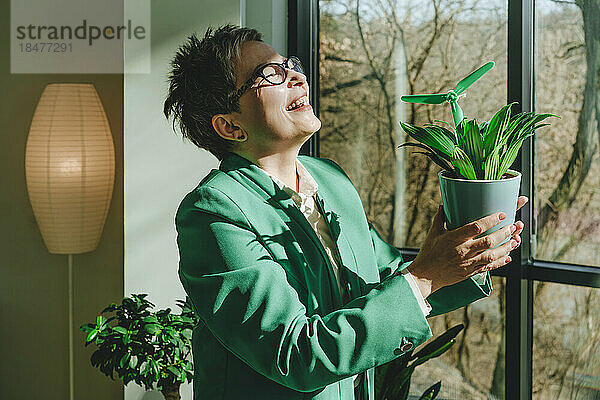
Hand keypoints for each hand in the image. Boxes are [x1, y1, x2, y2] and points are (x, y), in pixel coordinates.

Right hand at [407, 196, 527, 296]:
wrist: (426, 276)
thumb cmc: (428, 253)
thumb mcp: (433, 233)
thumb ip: (440, 218)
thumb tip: (444, 205)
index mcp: (454, 239)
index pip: (475, 227)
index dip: (490, 220)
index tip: (500, 214)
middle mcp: (463, 251)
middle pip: (488, 241)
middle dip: (503, 233)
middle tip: (513, 225)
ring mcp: (468, 263)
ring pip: (492, 255)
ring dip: (506, 247)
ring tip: (515, 240)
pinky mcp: (471, 272)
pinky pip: (489, 267)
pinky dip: (500, 262)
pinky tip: (508, 257)